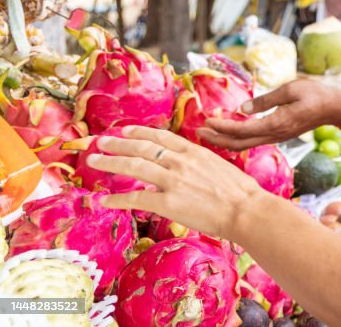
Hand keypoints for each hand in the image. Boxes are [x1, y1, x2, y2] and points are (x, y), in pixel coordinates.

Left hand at [86, 126, 265, 239]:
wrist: (246, 209)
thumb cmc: (240, 191)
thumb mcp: (219, 165)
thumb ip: (200, 162)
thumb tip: (190, 163)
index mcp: (194, 151)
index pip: (160, 137)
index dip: (139, 132)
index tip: (125, 130)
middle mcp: (181, 161)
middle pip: (142, 148)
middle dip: (117, 144)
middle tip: (99, 142)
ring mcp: (173, 181)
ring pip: (134, 167)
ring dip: (111, 163)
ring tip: (94, 161)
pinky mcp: (169, 203)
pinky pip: (137, 198)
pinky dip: (118, 199)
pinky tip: (105, 200)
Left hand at [198, 78, 340, 150]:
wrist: (334, 108)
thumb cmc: (315, 94)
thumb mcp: (290, 89)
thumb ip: (264, 99)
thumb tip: (241, 107)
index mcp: (276, 124)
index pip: (242, 129)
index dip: (222, 127)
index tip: (206, 121)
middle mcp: (274, 135)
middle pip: (239, 144)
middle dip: (217, 139)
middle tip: (198, 133)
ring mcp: (277, 137)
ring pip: (245, 145)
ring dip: (225, 141)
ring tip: (209, 134)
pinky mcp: (279, 135)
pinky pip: (253, 141)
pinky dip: (237, 139)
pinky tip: (229, 133)